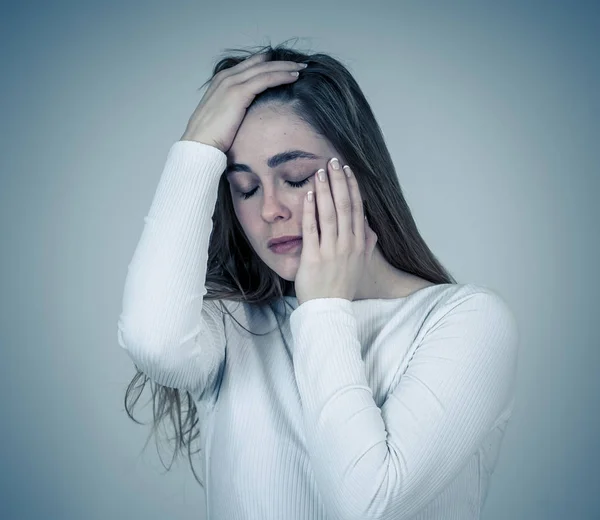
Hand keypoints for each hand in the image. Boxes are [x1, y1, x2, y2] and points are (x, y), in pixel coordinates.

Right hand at [180, 51, 305, 152]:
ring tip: (301, 68)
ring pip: (264, 68)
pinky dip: (281, 75)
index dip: (267, 64)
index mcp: (222, 81)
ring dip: (285, 67)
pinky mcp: (239, 93)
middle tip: (298, 64)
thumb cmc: (212, 137)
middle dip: (280, 63)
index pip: (249, 66)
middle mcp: (226, 77)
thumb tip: (248, 114)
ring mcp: (232, 83)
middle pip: (259, 64)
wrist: (200, 145)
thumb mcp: (223, 117)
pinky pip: (265, 79)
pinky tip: (294, 77)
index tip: (284, 67)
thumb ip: (234, 108)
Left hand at [294, 158, 377, 305]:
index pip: (357, 209)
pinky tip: (306, 195)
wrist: (329, 310)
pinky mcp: (314, 257)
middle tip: (334, 161)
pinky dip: (309, 211)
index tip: (347, 170)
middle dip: (339, 181)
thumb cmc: (342, 287)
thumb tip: (369, 228)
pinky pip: (311, 229)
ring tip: (320, 172)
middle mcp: (348, 244)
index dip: (353, 187)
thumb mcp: (360, 265)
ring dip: (324, 190)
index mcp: (359, 244)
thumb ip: (367, 245)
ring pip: (329, 214)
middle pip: (345, 206)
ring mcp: (331, 250)